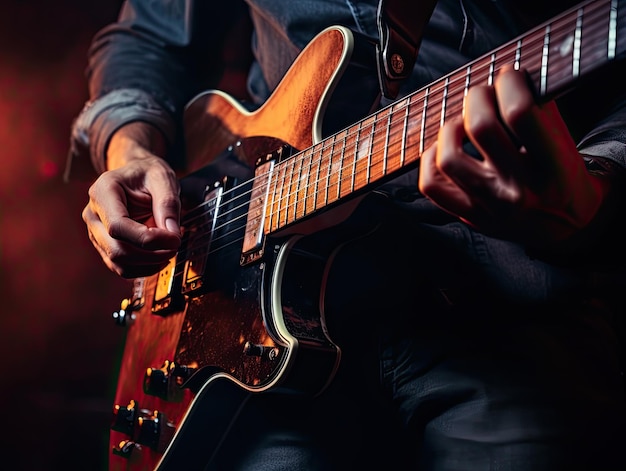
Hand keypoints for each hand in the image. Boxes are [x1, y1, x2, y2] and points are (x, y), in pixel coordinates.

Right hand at [82, 123, 181, 277]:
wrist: (137, 175)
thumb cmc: (147, 173)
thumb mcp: (162, 178)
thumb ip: (168, 203)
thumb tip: (172, 234)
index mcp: (103, 192)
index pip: (118, 226)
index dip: (148, 239)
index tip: (174, 238)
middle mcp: (93, 214)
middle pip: (116, 249)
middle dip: (151, 254)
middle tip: (176, 246)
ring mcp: (96, 232)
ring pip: (117, 262)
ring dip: (148, 264)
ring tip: (170, 251)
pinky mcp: (105, 245)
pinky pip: (120, 267)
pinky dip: (143, 268)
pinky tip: (160, 258)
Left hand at [418, 65, 608, 246]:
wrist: (564, 225)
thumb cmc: (562, 174)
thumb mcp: (563, 142)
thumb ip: (540, 109)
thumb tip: (508, 74)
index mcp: (551, 168)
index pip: (520, 113)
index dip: (508, 82)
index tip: (507, 75)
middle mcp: (518, 190)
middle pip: (480, 128)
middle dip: (477, 97)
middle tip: (482, 93)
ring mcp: (489, 208)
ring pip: (448, 157)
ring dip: (449, 128)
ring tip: (462, 123)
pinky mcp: (469, 216)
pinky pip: (432, 185)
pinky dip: (430, 160)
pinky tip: (442, 148)